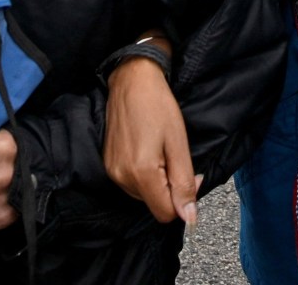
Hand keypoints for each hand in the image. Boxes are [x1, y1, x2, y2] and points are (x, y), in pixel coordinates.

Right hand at [104, 56, 198, 225]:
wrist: (132, 80)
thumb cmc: (158, 105)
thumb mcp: (179, 142)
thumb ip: (184, 182)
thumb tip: (189, 216)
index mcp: (141, 173)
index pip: (166, 213)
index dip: (183, 199)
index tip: (189, 175)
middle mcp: (122, 177)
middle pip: (154, 204)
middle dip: (169, 188)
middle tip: (174, 155)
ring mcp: (112, 172)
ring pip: (143, 195)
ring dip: (156, 180)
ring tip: (158, 149)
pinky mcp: (108, 164)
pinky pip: (131, 183)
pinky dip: (144, 174)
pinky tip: (147, 149)